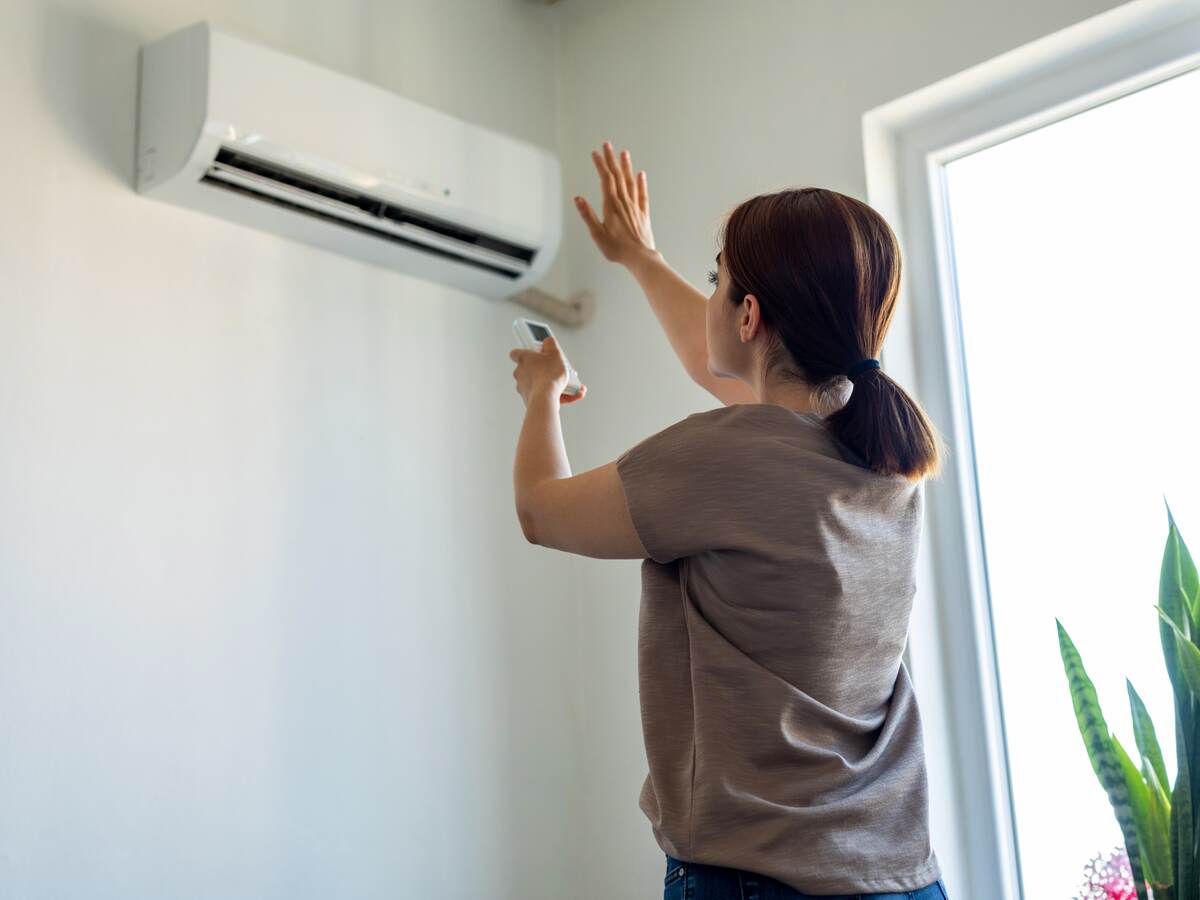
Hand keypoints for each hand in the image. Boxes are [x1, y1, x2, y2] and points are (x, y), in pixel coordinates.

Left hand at [509, 335, 587, 406]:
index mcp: (523, 359)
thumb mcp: (555, 352)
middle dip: (545, 369)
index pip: (516, 352)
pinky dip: (557, 394)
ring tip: (570, 383)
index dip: (525, 352)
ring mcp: (523, 387)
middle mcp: (520, 373)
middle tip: (557, 368)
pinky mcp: (530, 399)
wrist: (546, 399)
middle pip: (531, 368)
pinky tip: (572, 393)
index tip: (534, 352)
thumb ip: (550, 343)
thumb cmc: (548, 376)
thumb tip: (548, 341)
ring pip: (540, 383)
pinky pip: (545, 395)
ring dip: (553, 383)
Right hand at [574, 142, 657, 268]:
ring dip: (626, 166)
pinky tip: (641, 175)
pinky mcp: (643, 214)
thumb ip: (588, 215)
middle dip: (611, 159)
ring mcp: (635, 207)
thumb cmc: (617, 249)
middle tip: (607, 144)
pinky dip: (641, 183)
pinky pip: (642, 194)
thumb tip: (578, 198)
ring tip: (624, 153)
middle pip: (617, 176)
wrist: (640, 257)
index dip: (600, 164)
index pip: (605, 179)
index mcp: (611, 205)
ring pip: (630, 182)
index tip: (595, 153)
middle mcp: (624, 202)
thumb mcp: (597, 234)